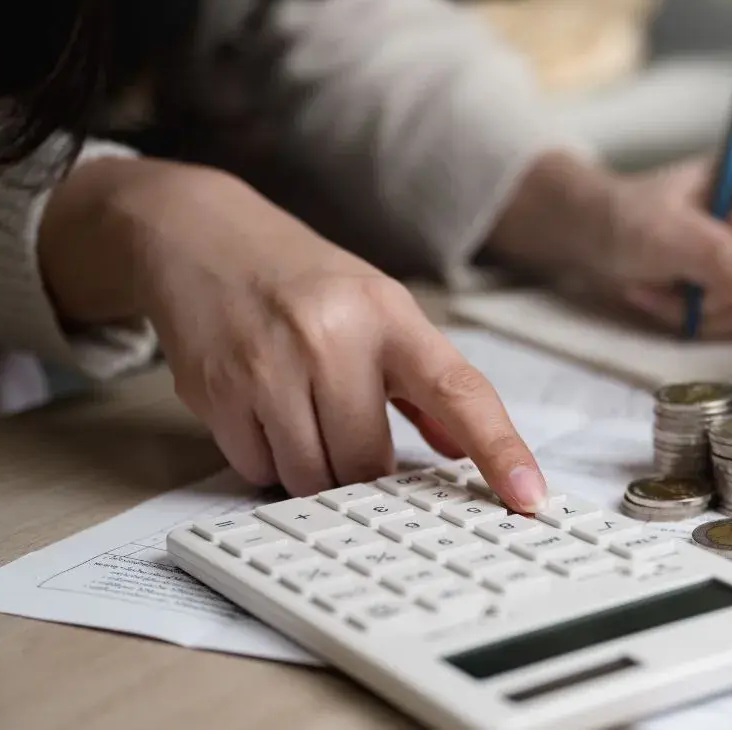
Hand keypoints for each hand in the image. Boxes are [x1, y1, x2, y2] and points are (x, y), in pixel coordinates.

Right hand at [38, 157, 548, 508]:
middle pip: (370, 463)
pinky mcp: (217, 391)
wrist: (202, 237)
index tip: (529, 495)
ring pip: (312, 477)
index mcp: (389, 315)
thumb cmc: (305, 282)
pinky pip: (258, 469)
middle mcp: (332, 337)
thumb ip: (424, 385)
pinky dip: (267, 458)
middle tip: (348, 433)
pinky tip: (261, 411)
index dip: (500, 449)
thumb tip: (462, 449)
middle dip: (364, 469)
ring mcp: (269, 365)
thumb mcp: (378, 309)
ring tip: (300, 413)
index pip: (460, 392)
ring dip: (313, 469)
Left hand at [487, 142, 731, 339]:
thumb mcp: (666, 234)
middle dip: (720, 285)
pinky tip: (679, 302)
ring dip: (707, 308)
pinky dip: (707, 321)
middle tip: (673, 276)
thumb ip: (719, 257)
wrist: (600, 242)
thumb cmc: (629, 218)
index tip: (700, 237)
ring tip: (665, 286)